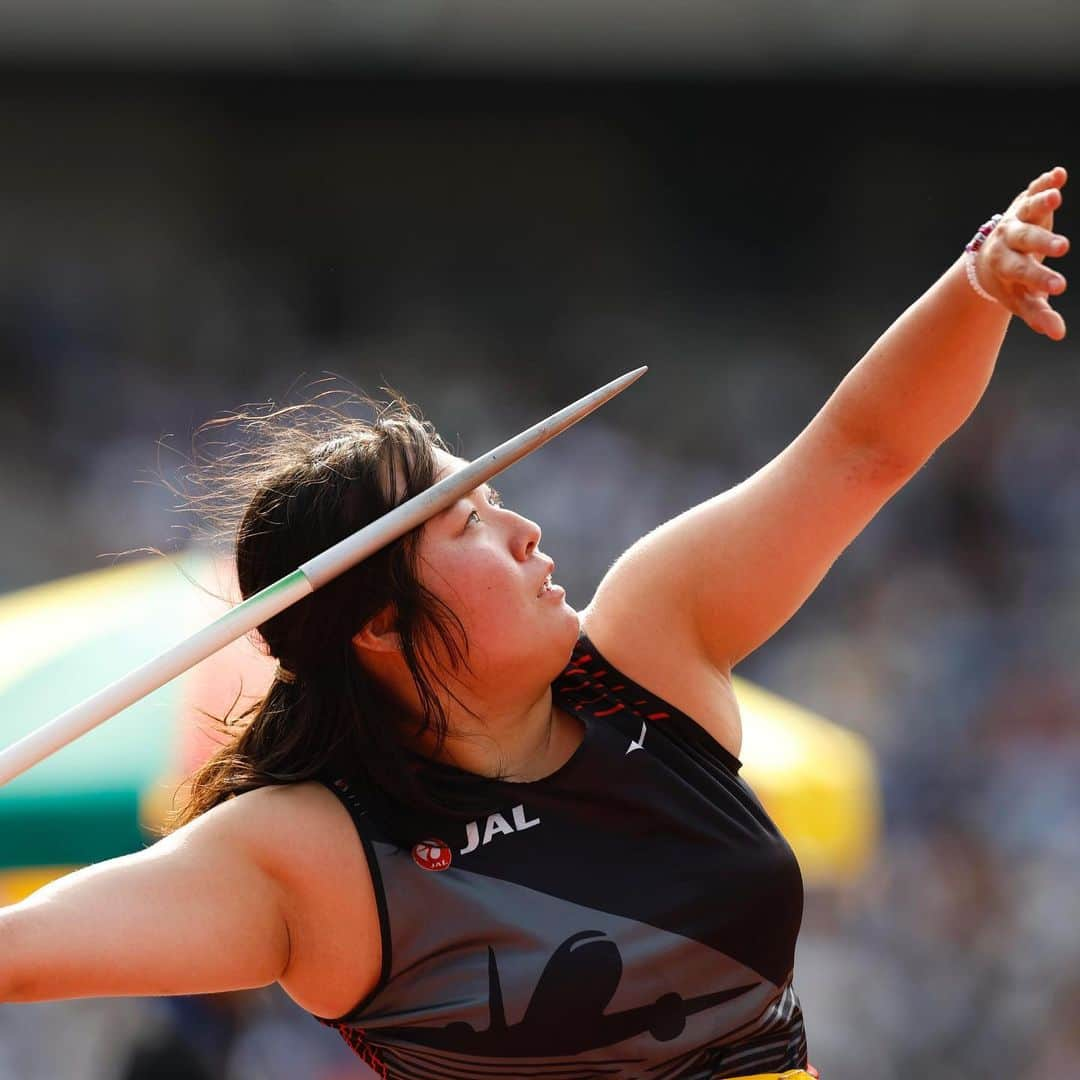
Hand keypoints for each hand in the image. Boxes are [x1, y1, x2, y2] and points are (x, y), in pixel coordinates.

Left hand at [974, 165, 1068, 339]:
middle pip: (1023, 241)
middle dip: (1042, 243)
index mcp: (1004, 265)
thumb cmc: (1010, 282)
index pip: (1022, 273)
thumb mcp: (1020, 299)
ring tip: (1055, 196)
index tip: (1060, 287)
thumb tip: (1058, 334)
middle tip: (1063, 248)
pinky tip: (1058, 174)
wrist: (989, 257)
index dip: (1040, 280)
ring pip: (1025, 210)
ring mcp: (1015, 219)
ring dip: (1040, 203)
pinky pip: (1032, 190)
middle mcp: (1007, 240)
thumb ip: (1038, 314)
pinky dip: (1044, 181)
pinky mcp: (1024, 203)